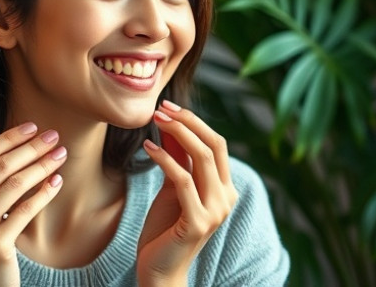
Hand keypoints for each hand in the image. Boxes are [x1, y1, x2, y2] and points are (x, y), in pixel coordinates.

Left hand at [137, 101, 237, 285]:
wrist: (159, 269)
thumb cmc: (165, 228)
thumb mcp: (173, 187)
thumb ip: (178, 159)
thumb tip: (170, 122)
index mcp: (225, 188)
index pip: (218, 144)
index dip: (194, 122)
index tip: (168, 107)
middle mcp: (227, 198)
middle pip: (214, 146)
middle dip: (188, 122)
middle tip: (161, 108)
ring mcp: (215, 211)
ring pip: (203, 159)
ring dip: (177, 134)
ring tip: (154, 120)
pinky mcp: (198, 223)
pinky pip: (183, 181)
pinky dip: (165, 160)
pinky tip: (149, 148)